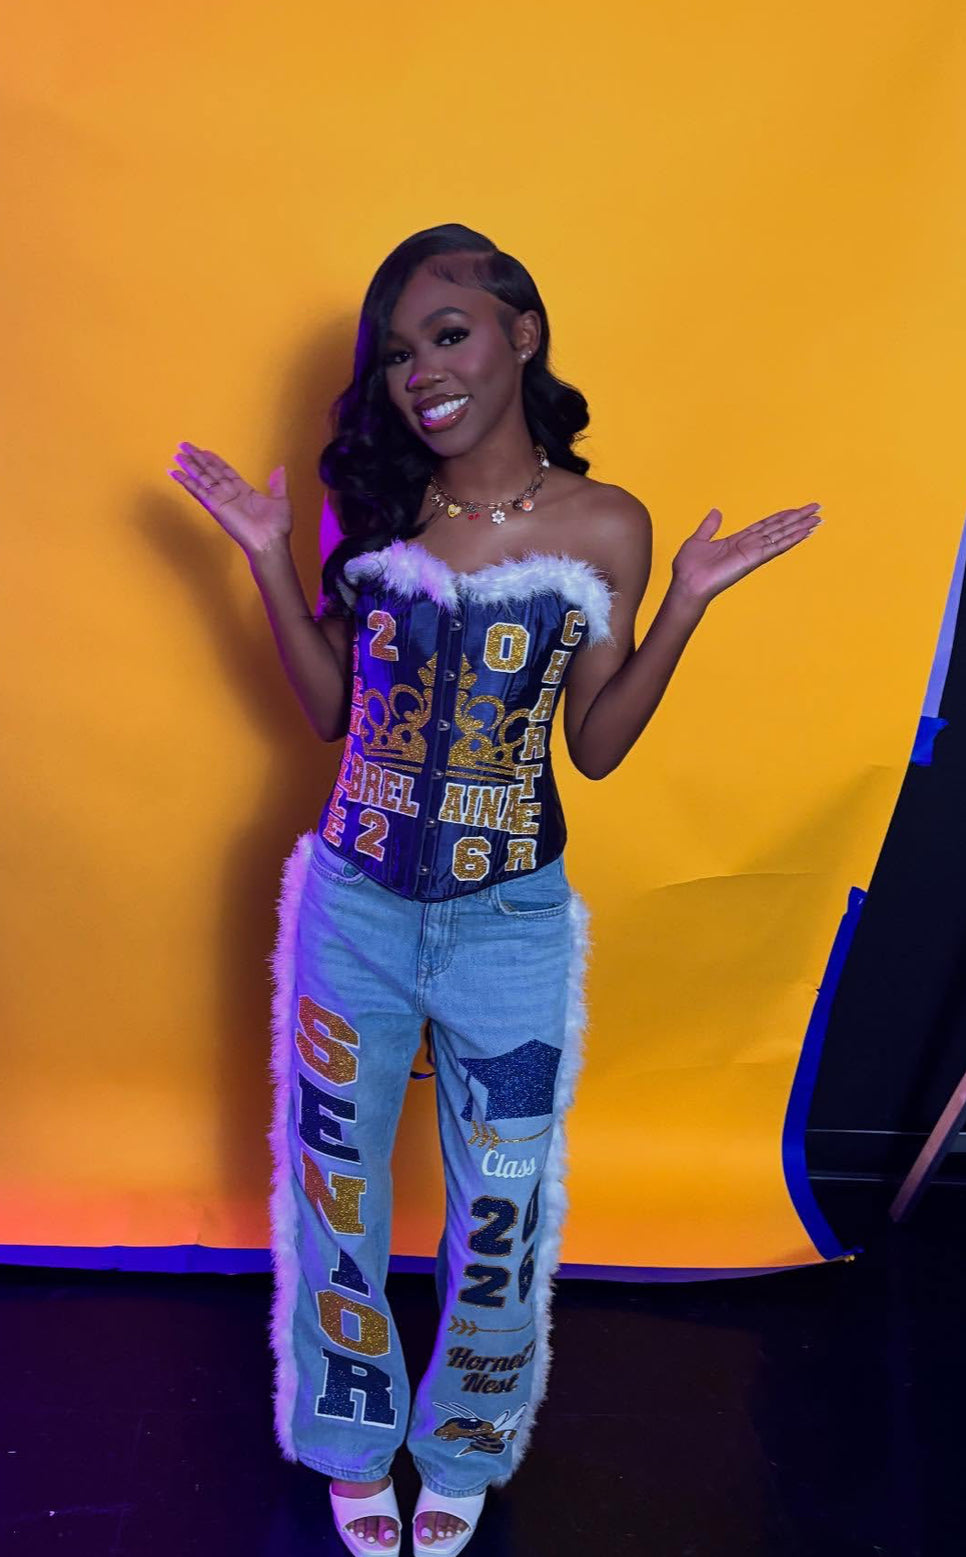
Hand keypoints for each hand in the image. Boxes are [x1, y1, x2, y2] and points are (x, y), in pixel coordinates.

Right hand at [168, 441, 291, 557]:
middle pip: (210, 471)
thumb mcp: (281, 500)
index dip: (214, 460)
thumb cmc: (276, 527)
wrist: (270, 542)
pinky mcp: (214, 506)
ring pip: (202, 478)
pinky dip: (186, 482)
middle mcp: (230, 494)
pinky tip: (175, 473)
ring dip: (190, 466)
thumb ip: (277, 483)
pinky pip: (198, 491)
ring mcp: (221, 500)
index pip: (225, 471)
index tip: (204, 451)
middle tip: (185, 446)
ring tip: (178, 455)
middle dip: (198, 459)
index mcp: (244, 491)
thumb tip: (281, 468)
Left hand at [671, 503, 822, 605]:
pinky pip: (776, 546)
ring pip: (781, 536)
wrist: (686, 584)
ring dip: (800, 527)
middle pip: (778, 528)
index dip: (781, 517)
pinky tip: (805, 532)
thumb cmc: (689, 568)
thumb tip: (716, 511)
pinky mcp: (753, 559)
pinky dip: (791, 539)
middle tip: (816, 508)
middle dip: (797, 518)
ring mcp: (753, 553)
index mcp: (738, 540)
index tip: (797, 510)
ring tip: (817, 519)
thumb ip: (710, 526)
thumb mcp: (698, 540)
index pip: (765, 525)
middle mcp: (749, 546)